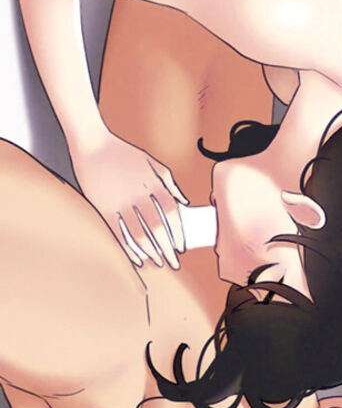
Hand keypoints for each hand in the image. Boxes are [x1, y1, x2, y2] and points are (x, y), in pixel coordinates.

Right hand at [77, 136, 188, 278]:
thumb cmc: (123, 153)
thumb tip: (184, 203)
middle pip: (157, 227)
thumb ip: (169, 182)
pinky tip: (137, 258)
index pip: (171, 212)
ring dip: (150, 252)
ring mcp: (120, 202)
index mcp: (152, 182)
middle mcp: (138, 194)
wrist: (92, 144)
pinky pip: (119, 233)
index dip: (178, 232)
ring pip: (139, 234)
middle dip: (167, 249)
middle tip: (174, 263)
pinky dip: (129, 248)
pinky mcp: (103, 207)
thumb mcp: (151, 162)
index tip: (181, 247)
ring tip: (157, 263)